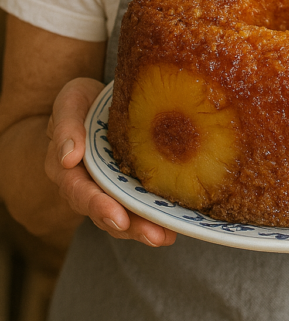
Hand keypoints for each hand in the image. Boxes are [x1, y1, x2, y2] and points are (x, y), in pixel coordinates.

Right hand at [45, 78, 176, 246]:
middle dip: (130, 226)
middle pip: (105, 213)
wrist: (100, 99)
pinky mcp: (129, 185)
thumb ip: (66, 126)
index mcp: (67, 169)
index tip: (118, 219)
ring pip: (124, 215)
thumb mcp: (70, 102)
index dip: (98, 207)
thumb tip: (68, 157)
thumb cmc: (82, 100)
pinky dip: (155, 215)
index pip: (80, 192)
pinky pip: (140, 204)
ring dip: (145, 228)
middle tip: (153, 235)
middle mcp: (87, 186)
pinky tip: (175, 222)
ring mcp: (109, 188)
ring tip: (167, 236)